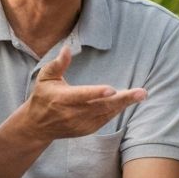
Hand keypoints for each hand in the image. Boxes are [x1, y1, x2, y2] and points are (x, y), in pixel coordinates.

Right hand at [24, 45, 146, 141]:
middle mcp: (72, 113)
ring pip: (106, 114)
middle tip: (141, 92)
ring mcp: (80, 124)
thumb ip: (58, 64)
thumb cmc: (42, 96)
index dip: (97, 93)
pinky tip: (127, 101)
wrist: (37, 126)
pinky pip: (105, 119)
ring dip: (124, 104)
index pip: (82, 96)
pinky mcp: (86, 130)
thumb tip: (68, 48)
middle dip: (123, 99)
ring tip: (140, 95)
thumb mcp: (45, 77)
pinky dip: (116, 110)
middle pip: (100, 106)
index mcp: (62, 99)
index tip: (112, 89)